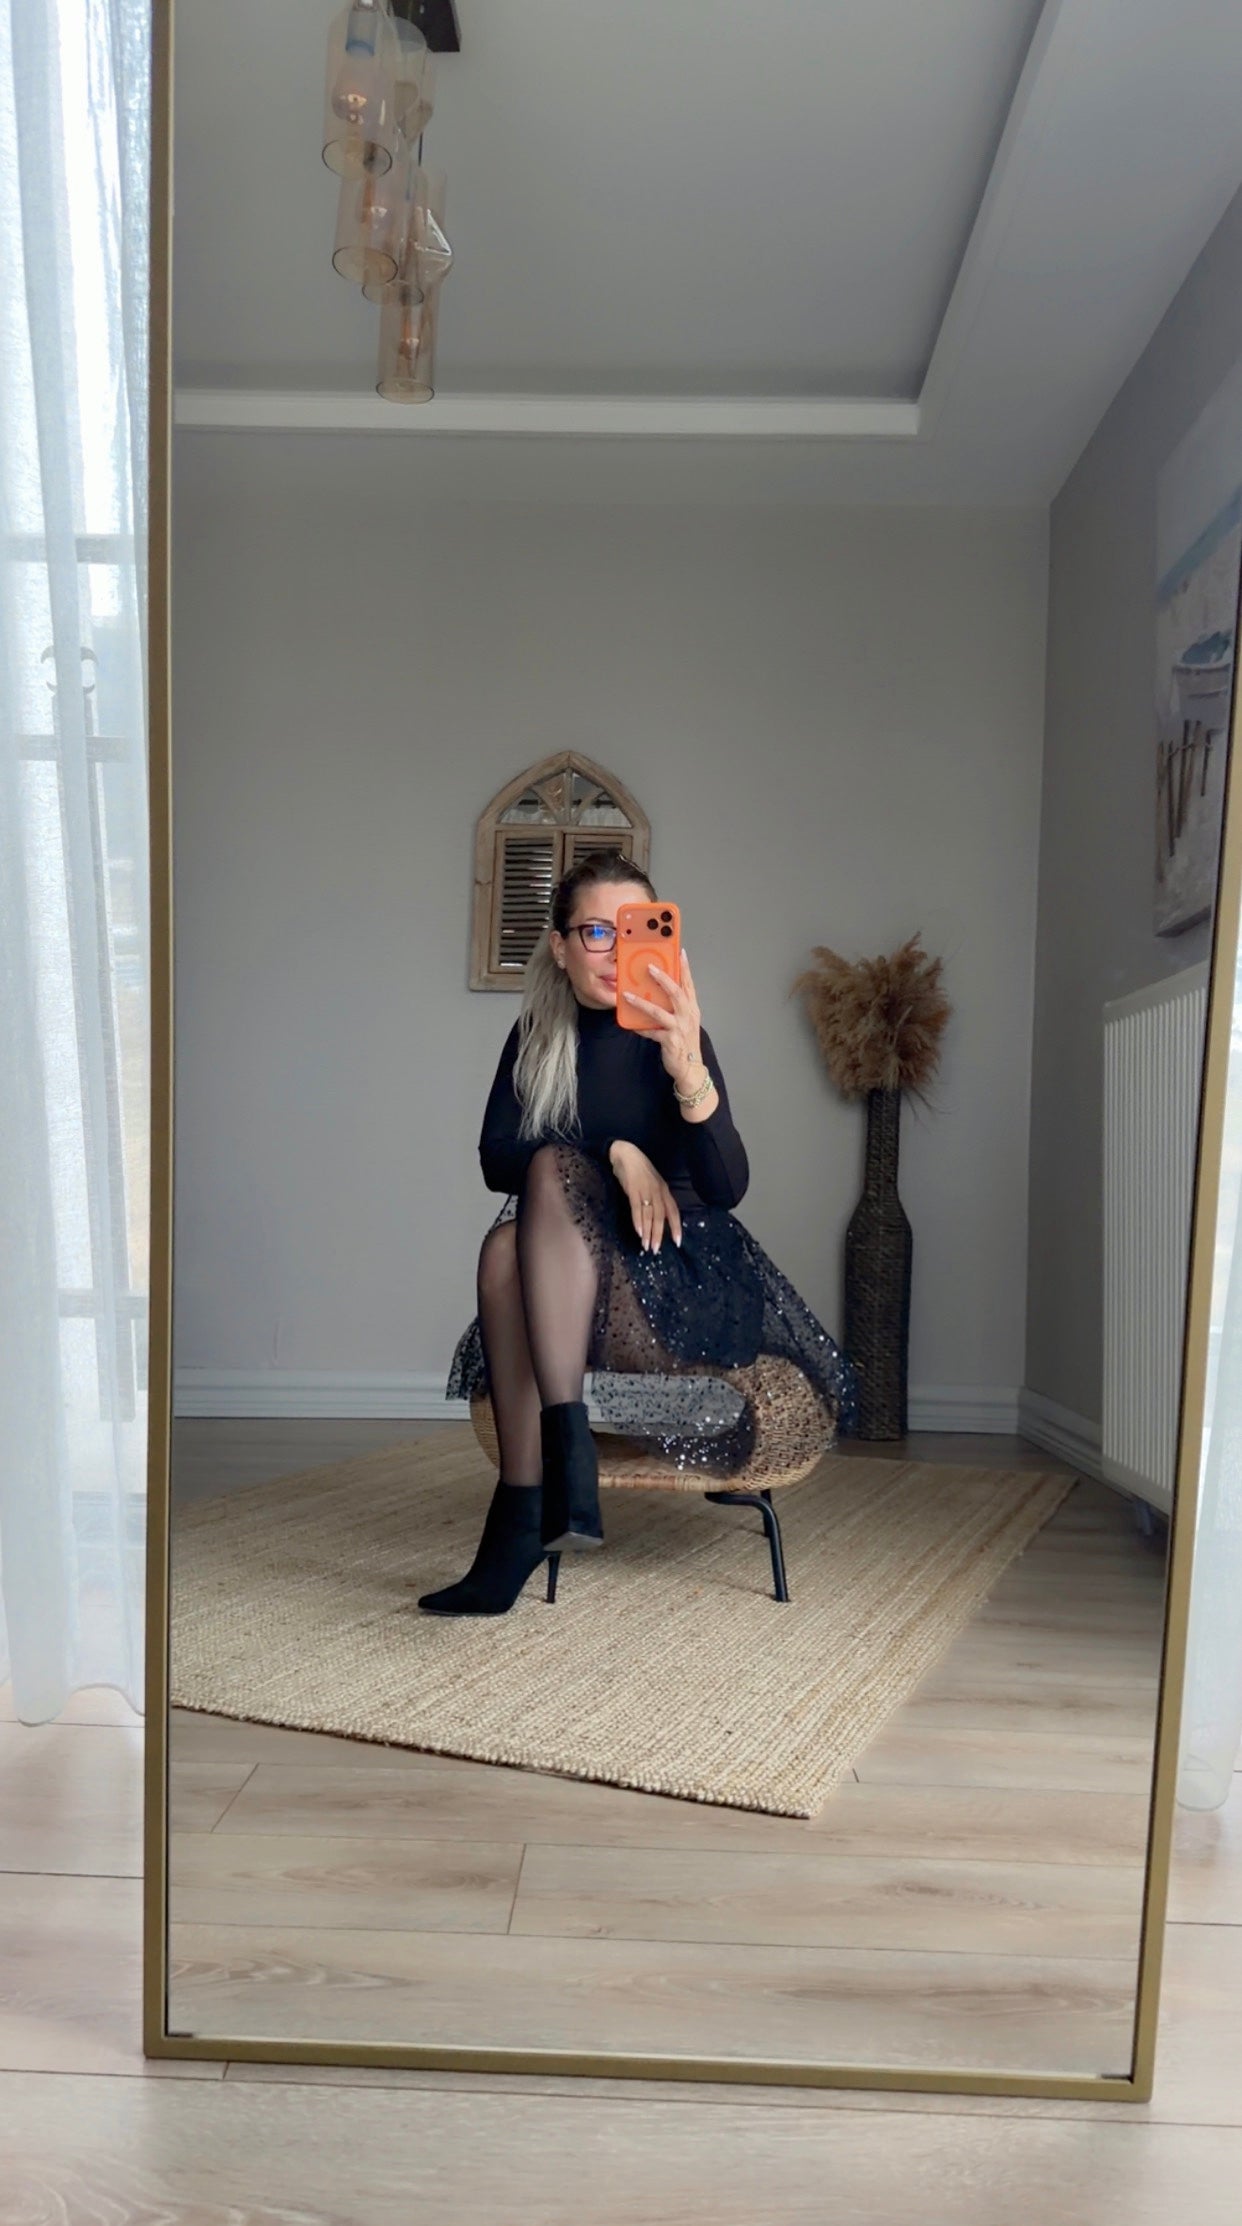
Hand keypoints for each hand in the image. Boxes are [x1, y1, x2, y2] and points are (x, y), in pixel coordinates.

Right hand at [608, 1141, 682, 1251]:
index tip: (677, 1242)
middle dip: (659, 1234)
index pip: (673, 1212)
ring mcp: (646, 1190)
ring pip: (649, 1214)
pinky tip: (638, 1231)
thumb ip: (655, 1199)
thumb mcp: (652, 1185)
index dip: (676, 1227)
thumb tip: (656, 1218)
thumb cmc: (639, 1171)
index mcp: (664, 1191)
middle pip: (661, 1216)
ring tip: (646, 1245)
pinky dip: (638, 1220)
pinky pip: (637, 1207)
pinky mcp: (633, 1189)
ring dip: (648, 1231)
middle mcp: (658, 1191)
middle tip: (656, 1249)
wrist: (626, 1153)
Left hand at [620, 949, 707, 1092]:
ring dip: (642, 1002)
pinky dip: (640, 1027)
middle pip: (676, 993)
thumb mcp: (685, 1020)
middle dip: (663, 979)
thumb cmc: (685, 1040)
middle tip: (649, 967)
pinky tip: (630, 1024)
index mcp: (692, 1008)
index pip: (689, 984)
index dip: (685, 968)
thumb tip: (657, 990)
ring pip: (659, 1011)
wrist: (690, 1067)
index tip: (680, 952)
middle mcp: (688, 1015)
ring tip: (627, 995)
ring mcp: (679, 1028)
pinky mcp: (670, 1041)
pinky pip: (651, 1032)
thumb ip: (676, 1005)